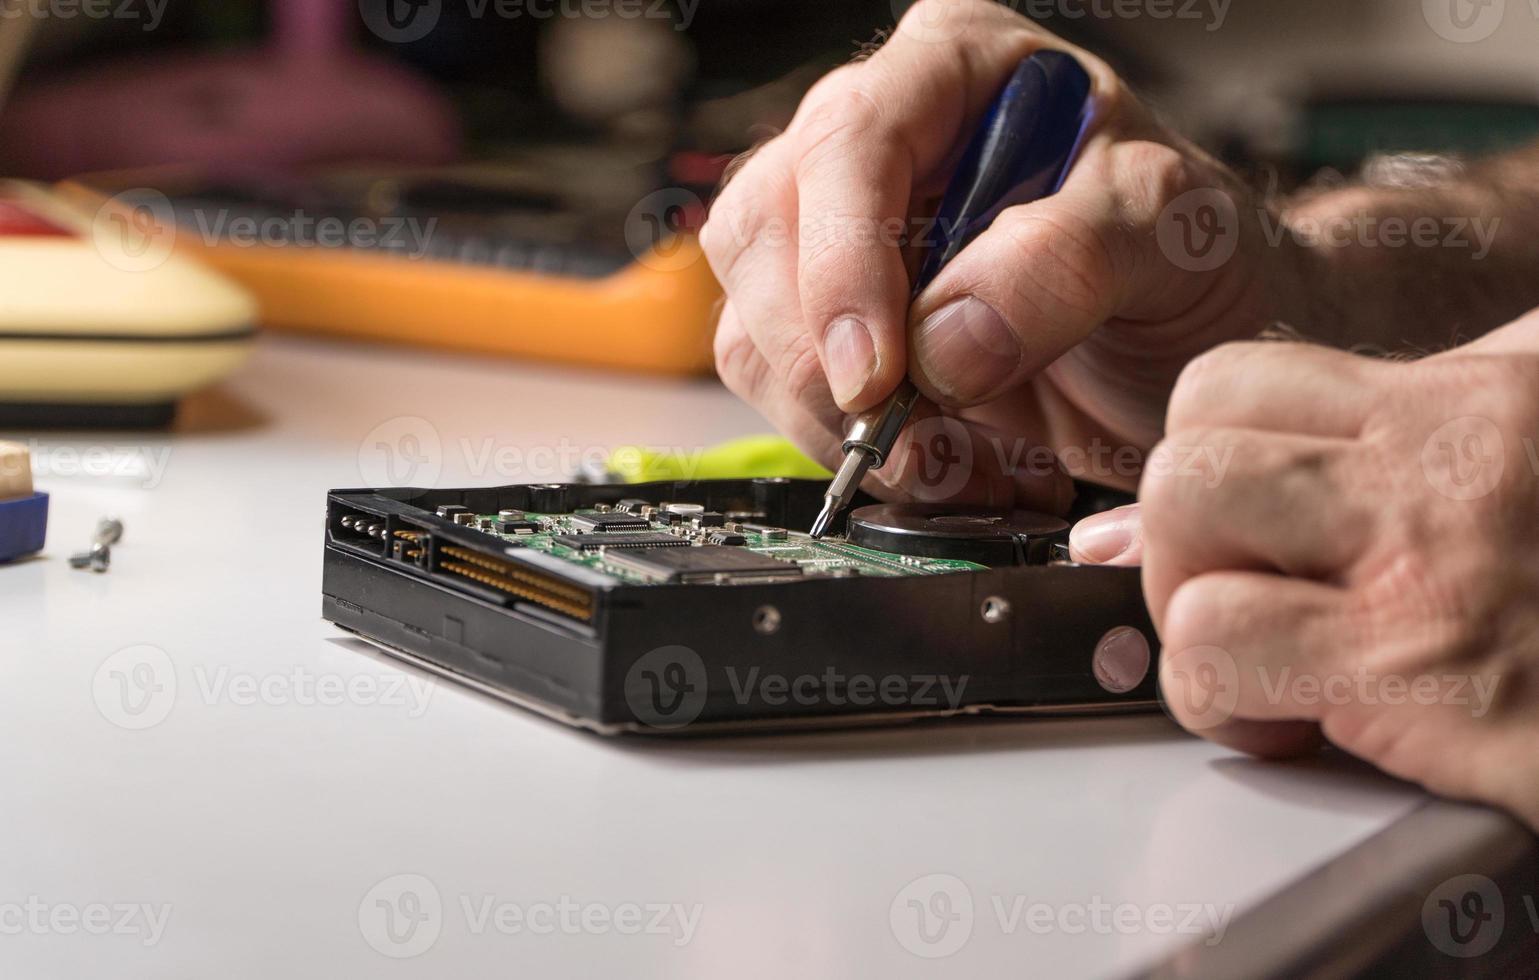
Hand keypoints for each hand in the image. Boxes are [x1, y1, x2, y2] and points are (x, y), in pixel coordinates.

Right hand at [701, 0, 1299, 510]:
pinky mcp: (829, 329)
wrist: (1199, 350)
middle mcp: (877, 143)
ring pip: (752, 322)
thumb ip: (1068, 262)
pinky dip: (849, 451)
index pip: (851, 138)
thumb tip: (938, 344)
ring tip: (959, 465)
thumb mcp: (1172, 236)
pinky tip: (944, 466)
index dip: (846, 259)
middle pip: (766, 232)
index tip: (878, 371)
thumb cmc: (1192, 262)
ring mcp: (838, 239)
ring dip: (836, 421)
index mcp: (956, 68)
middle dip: (828, 360)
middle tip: (918, 441)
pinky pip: (778, 390)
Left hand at [1073, 318, 1538, 828]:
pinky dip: (1225, 698)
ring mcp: (1433, 565)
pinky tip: (1300, 722)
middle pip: (1191, 450)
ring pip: (1181, 528)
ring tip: (1268, 658)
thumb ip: (1408, 428)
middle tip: (1244, 597)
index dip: (1209, 464)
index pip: (1232, 386)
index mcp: (1476, 400)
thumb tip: (1192, 501)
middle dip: (1185, 540)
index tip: (1244, 531)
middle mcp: (1446, 464)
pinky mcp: (1432, 682)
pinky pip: (1220, 654)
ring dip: (1195, 611)